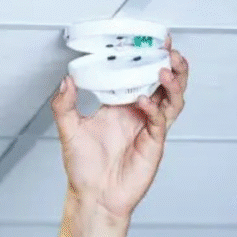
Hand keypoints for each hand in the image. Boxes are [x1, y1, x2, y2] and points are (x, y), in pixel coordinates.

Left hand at [50, 35, 189, 219]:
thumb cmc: (83, 168)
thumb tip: (66, 80)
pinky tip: (143, 101)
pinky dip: (154, 108)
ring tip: (166, 68)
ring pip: (172, 99)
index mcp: (121, 106)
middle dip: (171, 64)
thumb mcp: (69, 130)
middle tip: (168, 48)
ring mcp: (149, 128)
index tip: (149, 40)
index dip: (147, 59)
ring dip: (172, 82)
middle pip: (165, 83)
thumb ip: (64, 105)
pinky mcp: (153, 144)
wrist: (93, 196)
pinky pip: (160, 121)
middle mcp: (138, 114)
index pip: (139, 76)